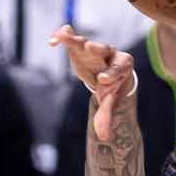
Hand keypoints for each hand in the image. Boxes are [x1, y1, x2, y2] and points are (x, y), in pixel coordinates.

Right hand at [49, 25, 135, 141]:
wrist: (106, 75)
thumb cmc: (111, 88)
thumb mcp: (110, 101)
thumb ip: (106, 116)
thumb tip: (103, 138)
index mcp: (122, 65)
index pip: (118, 69)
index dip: (111, 74)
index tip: (102, 80)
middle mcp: (109, 53)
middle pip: (104, 49)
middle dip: (97, 49)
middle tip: (90, 47)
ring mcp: (93, 47)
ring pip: (85, 42)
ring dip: (75, 40)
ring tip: (64, 37)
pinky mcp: (79, 45)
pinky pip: (71, 37)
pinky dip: (62, 36)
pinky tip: (52, 42)